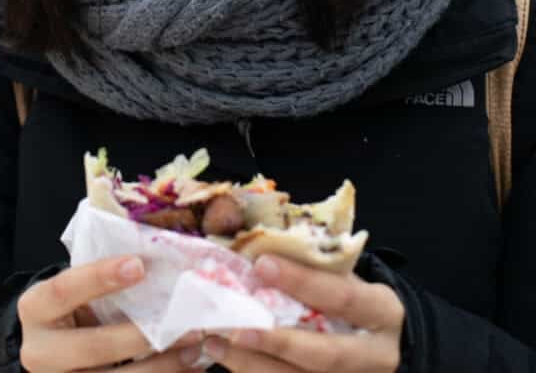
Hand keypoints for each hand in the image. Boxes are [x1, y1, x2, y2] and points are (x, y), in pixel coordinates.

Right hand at [18, 255, 202, 372]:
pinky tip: (188, 368)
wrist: (51, 349)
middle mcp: (39, 352)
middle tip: (185, 323)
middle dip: (142, 336)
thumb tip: (159, 262)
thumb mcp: (75, 291)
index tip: (139, 265)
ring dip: (162, 366)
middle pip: (94, 347)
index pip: (64, 290)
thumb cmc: (73, 307)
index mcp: (35, 309)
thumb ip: (102, 281)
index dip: (99, 277)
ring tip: (195, 349)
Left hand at [202, 255, 403, 372]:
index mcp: (382, 312)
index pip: (342, 296)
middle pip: (326, 355)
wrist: (389, 342)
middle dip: (278, 342)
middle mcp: (376, 356)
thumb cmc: (358, 301)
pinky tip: (229, 359)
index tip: (261, 265)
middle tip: (235, 326)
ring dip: (255, 365)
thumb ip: (316, 267)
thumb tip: (258, 246)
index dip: (302, 282)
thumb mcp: (351, 278)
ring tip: (217, 343)